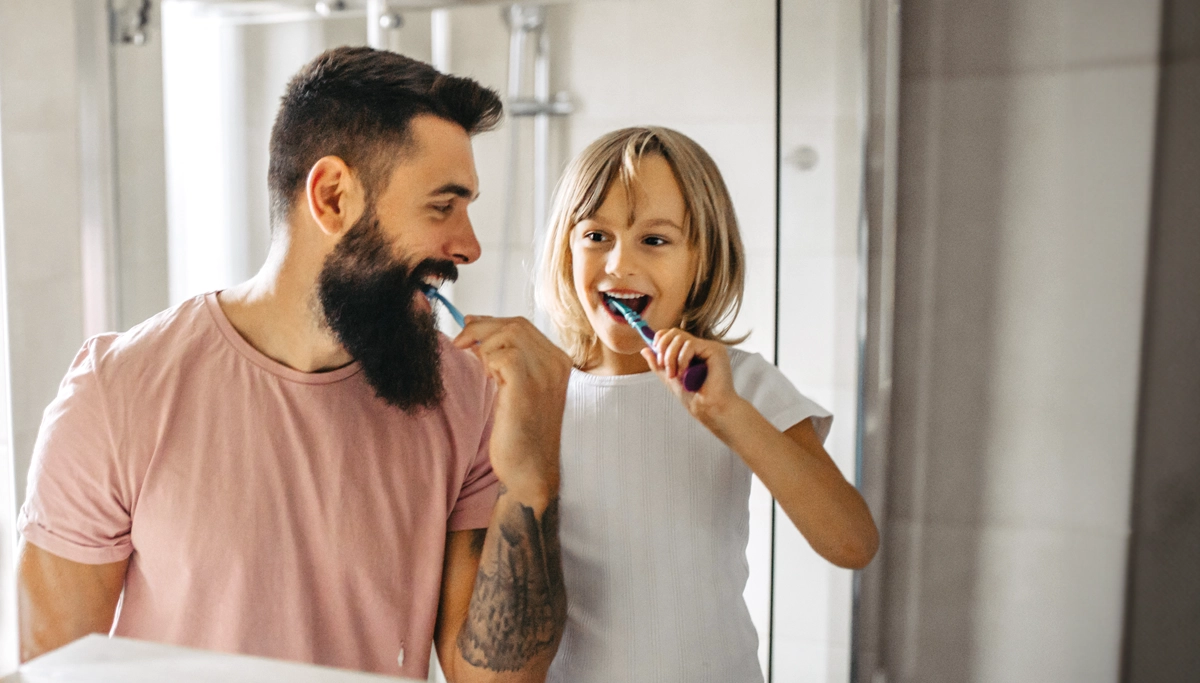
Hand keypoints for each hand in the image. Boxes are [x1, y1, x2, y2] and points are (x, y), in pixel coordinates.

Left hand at [454, 316, 570, 506]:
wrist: (531, 470)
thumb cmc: (521, 433)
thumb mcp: (517, 388)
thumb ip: (504, 358)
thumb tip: (473, 327)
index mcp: (558, 361)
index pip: (522, 325)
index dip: (491, 322)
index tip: (468, 329)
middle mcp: (556, 363)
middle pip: (514, 324)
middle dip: (481, 329)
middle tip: (460, 343)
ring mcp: (544, 373)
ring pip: (508, 334)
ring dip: (484, 347)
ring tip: (484, 373)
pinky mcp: (527, 385)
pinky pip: (502, 355)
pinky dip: (488, 362)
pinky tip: (490, 381)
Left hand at [641, 329, 743, 426]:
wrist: (708, 409)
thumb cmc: (694, 398)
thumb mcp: (669, 378)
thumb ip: (657, 364)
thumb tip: (644, 349)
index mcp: (693, 351)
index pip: (673, 334)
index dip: (660, 340)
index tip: (656, 354)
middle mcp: (702, 346)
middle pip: (675, 333)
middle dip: (664, 349)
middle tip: (664, 367)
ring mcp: (709, 347)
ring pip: (680, 337)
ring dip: (671, 357)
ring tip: (674, 375)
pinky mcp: (715, 350)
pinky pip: (690, 345)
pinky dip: (682, 359)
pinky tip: (684, 373)